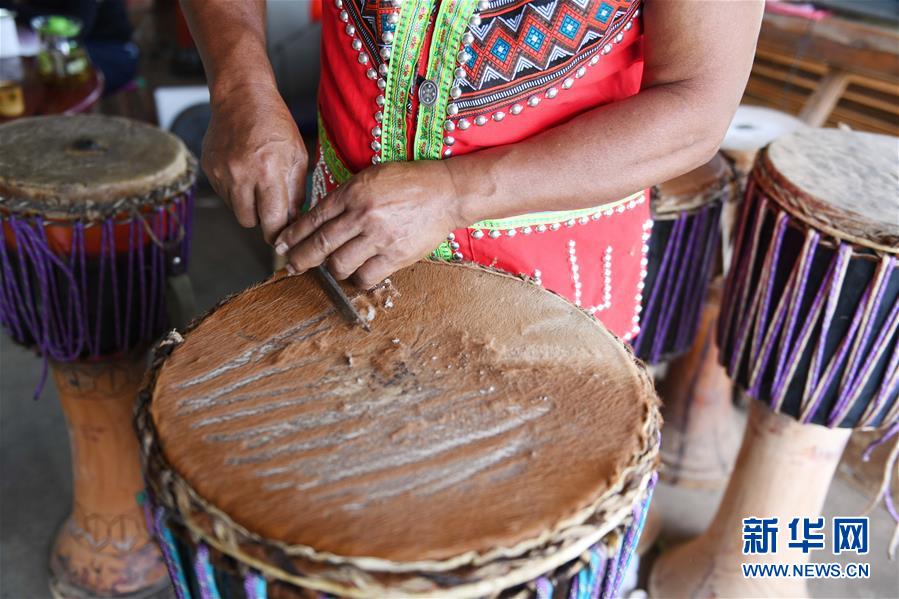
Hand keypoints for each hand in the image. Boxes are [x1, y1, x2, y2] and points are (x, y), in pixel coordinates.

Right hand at [202, 84, 307, 243]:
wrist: (241, 97)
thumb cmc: (275, 124)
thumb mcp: (297, 157)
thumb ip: (296, 193)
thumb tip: (294, 221)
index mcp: (268, 172)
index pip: (272, 222)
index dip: (279, 235)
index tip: (284, 238)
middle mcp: (241, 175)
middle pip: (250, 222)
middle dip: (263, 219)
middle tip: (273, 206)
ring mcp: (221, 173)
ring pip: (236, 210)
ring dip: (249, 205)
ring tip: (258, 183)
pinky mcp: (209, 169)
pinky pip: (224, 195)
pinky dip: (236, 191)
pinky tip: (244, 172)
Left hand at [274, 160, 463, 287]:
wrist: (446, 192)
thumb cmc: (409, 183)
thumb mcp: (371, 178)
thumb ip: (346, 198)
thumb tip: (320, 220)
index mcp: (354, 193)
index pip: (314, 219)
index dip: (293, 236)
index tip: (281, 246)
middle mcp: (363, 215)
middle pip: (321, 245)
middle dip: (301, 259)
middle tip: (291, 267)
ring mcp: (380, 238)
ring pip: (340, 265)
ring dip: (333, 269)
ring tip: (336, 266)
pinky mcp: (397, 256)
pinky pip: (366, 277)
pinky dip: (358, 279)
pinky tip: (360, 273)